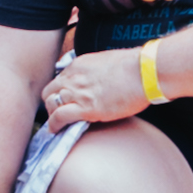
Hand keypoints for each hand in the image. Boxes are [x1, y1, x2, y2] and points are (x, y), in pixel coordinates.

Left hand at [39, 45, 158, 129]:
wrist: (143, 72)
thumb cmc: (133, 66)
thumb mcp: (107, 62)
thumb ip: (96, 71)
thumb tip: (98, 79)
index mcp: (79, 64)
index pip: (59, 79)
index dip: (59, 90)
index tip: (64, 98)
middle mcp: (74, 77)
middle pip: (49, 91)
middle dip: (51, 102)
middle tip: (58, 111)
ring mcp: (78, 92)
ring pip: (50, 104)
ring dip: (51, 114)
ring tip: (57, 123)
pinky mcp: (85, 108)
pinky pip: (59, 117)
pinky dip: (54, 125)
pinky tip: (56, 130)